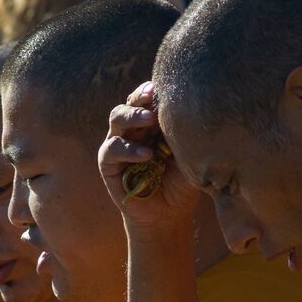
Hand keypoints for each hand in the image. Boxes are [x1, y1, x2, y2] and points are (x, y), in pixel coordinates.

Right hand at [98, 83, 205, 233]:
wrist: (169, 215)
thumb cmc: (182, 182)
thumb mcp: (190, 154)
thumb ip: (185, 132)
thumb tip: (193, 108)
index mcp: (152, 122)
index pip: (149, 97)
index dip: (154, 90)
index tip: (165, 86)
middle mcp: (133, 128)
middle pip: (131, 101)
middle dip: (141, 96)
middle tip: (154, 96)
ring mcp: (118, 144)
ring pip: (117, 117)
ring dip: (133, 116)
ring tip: (150, 120)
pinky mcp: (108, 164)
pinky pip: (112, 149)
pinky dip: (128, 149)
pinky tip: (146, 155)